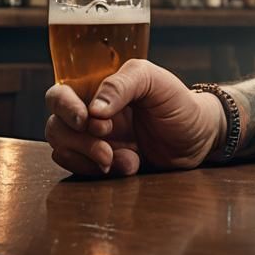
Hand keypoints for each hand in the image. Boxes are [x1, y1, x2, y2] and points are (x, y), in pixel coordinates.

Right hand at [45, 59, 225, 177]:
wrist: (197, 139)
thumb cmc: (178, 103)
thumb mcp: (157, 82)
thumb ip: (124, 83)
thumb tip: (93, 110)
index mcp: (99, 88)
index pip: (60, 94)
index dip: (65, 108)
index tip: (87, 121)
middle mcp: (90, 113)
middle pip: (56, 127)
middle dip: (80, 143)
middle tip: (108, 150)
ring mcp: (92, 140)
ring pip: (64, 151)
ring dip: (91, 160)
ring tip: (126, 161)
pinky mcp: (99, 164)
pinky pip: (80, 170)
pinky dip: (100, 172)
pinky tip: (130, 165)